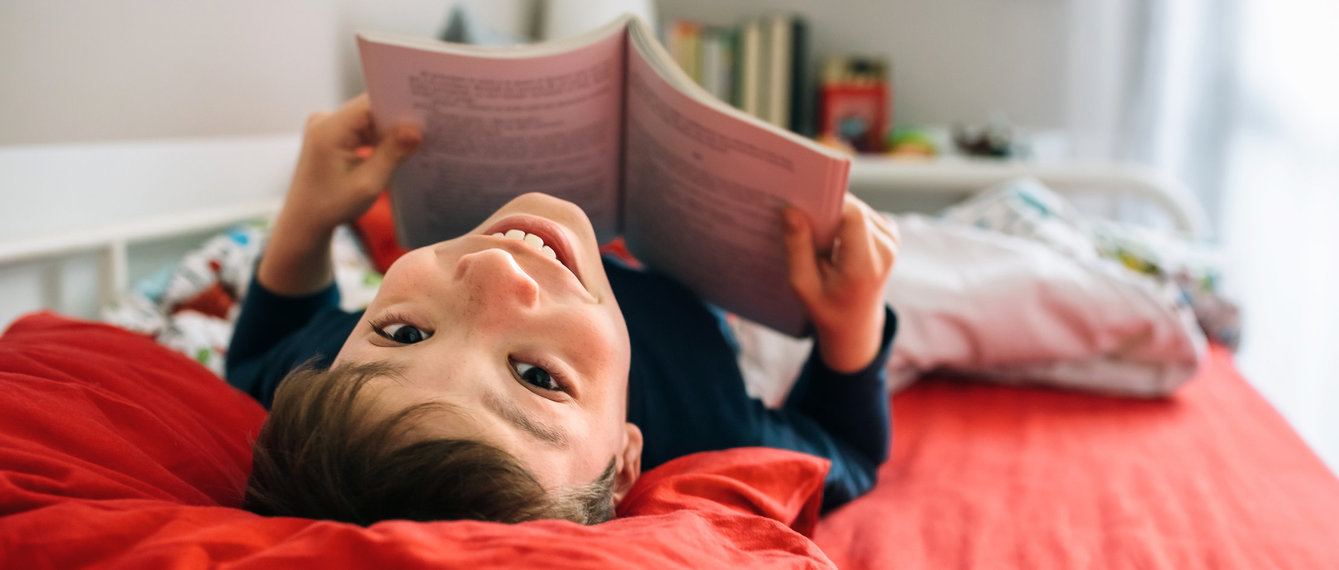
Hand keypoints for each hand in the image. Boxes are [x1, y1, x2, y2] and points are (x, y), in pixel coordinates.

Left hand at [284, 93, 420, 234]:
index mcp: (329, 129)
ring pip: (366, 119)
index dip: (398, 106)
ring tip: (415, 142)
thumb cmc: (332, 206)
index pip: (370, 104)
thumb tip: (416, 130)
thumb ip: (392, 154)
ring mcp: (325, 126)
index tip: (425, 114)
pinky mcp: (330, 135)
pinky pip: (359, 128)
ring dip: (388, 131)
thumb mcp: (368, 183)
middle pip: (369, 109)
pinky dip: (377, 138)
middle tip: (426, 129)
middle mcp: (324, 121)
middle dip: (396, 120)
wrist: (304, 221)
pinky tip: (396, 150)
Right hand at [782, 194, 899, 372]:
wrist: (856, 325)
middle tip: (801, 220)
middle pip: (853, 208)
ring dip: (834, 217)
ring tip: (816, 237)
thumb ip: (797, 248)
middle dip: (826, 210)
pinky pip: (861, 214)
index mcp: (866, 264)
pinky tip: (829, 238)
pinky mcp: (889, 233)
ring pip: (856, 208)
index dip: (826, 204)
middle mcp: (886, 248)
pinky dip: (843, 221)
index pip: (852, 214)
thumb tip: (790, 210)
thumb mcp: (804, 285)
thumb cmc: (827, 308)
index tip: (800, 206)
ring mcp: (891, 240)